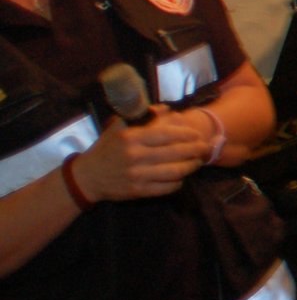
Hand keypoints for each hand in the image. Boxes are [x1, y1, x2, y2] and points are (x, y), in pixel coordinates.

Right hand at [71, 106, 208, 202]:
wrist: (87, 176)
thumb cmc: (108, 147)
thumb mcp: (120, 126)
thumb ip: (144, 116)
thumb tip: (167, 109)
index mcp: (132, 138)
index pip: (167, 134)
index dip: (186, 134)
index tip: (197, 134)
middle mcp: (135, 156)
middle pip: (175, 153)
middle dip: (195, 149)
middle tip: (205, 147)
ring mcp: (137, 175)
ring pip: (174, 171)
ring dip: (191, 166)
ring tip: (198, 161)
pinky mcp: (138, 191)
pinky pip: (166, 188)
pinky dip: (178, 182)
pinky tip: (182, 176)